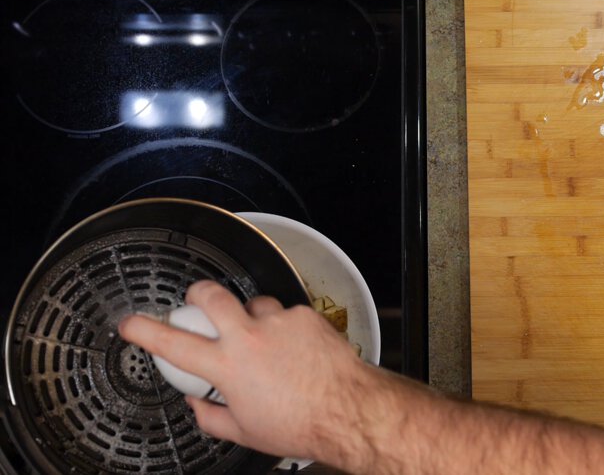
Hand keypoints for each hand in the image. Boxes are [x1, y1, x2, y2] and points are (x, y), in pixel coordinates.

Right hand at [118, 280, 370, 459]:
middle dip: (198, 294)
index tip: (132, 323)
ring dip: (250, 316)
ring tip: (262, 341)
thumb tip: (198, 403)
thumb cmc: (301, 424)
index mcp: (227, 366)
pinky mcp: (304, 314)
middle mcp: (250, 336)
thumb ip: (211, 415)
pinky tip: (293, 348)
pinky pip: (284, 313)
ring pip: (253, 303)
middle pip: (210, 295)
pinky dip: (283, 327)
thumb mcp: (244, 432)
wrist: (348, 410)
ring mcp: (278, 321)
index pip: (173, 343)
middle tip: (197, 303)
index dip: (145, 330)